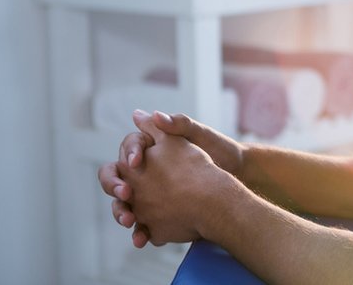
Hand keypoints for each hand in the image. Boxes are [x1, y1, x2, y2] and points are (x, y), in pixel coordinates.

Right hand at [97, 110, 244, 246]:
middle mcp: (145, 171)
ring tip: (129, 219)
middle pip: (118, 177)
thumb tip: (151, 114)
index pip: (129, 147)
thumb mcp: (201, 134)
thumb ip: (178, 124)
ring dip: (121, 212)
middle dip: (115, 186)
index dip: (129, 153)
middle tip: (126, 193)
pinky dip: (138, 231)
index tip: (136, 161)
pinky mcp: (157, 213)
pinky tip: (141, 238)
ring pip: (124, 204)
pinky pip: (142, 223)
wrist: (237, 174)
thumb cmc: (218, 149)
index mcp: (152, 148)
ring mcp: (149, 194)